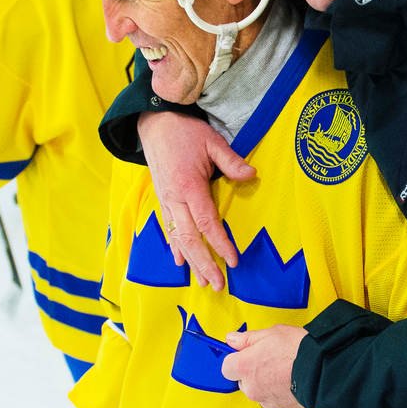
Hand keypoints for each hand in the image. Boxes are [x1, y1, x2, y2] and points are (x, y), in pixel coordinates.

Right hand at [137, 110, 254, 289]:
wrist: (155, 123)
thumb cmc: (186, 131)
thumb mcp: (212, 142)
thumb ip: (231, 161)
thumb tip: (252, 175)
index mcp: (189, 186)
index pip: (206, 223)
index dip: (220, 244)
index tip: (232, 261)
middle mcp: (174, 199)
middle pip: (189, 239)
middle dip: (203, 264)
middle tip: (217, 284)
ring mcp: (165, 201)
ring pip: (177, 238)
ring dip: (190, 262)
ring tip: (202, 282)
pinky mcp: (161, 200)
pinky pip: (168, 229)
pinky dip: (175, 247)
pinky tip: (180, 262)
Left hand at [220, 326, 307, 407]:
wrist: (326, 371)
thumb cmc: (300, 350)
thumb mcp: (272, 333)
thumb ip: (248, 338)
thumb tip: (232, 339)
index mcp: (245, 367)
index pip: (227, 367)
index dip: (238, 360)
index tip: (248, 354)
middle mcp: (252, 388)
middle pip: (245, 382)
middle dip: (255, 374)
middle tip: (273, 361)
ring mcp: (267, 402)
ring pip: (262, 394)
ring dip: (270, 386)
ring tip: (288, 373)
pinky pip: (278, 403)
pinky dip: (284, 396)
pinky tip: (295, 384)